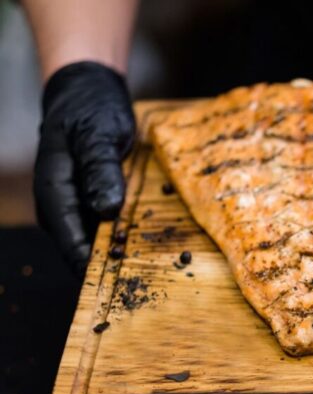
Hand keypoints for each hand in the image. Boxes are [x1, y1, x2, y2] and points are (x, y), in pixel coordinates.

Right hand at [34, 61, 134, 276]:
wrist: (88, 94)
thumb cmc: (90, 110)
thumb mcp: (99, 134)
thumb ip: (102, 170)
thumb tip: (106, 208)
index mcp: (54, 192)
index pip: (71, 243)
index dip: (95, 267)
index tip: (126, 282)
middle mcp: (61, 206)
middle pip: (84, 249)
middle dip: (115, 264)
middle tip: (154, 276)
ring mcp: (76, 206)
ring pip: (97, 241)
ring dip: (124, 251)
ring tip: (160, 265)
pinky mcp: (92, 203)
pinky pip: (108, 228)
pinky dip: (128, 234)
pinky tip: (154, 241)